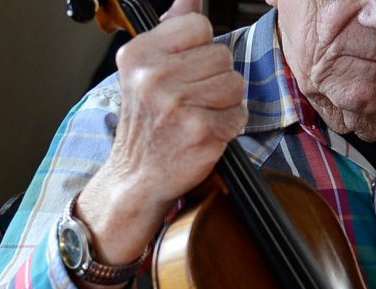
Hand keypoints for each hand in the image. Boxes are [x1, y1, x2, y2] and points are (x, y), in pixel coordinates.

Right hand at [71, 0, 245, 288]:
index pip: (200, 25)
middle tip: (192, 100)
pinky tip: (205, 133)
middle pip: (222, 55)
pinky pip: (238, 115)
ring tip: (199, 116)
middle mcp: (154, 76)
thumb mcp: (147, 70)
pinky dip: (229, 126)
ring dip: (225, 103)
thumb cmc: (147, 122)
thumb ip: (172, 31)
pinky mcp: (200, 130)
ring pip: (235, 83)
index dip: (202, 49)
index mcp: (140, 53)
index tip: (187, 70)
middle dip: (216, 78)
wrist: (137, 176)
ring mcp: (177, 104)